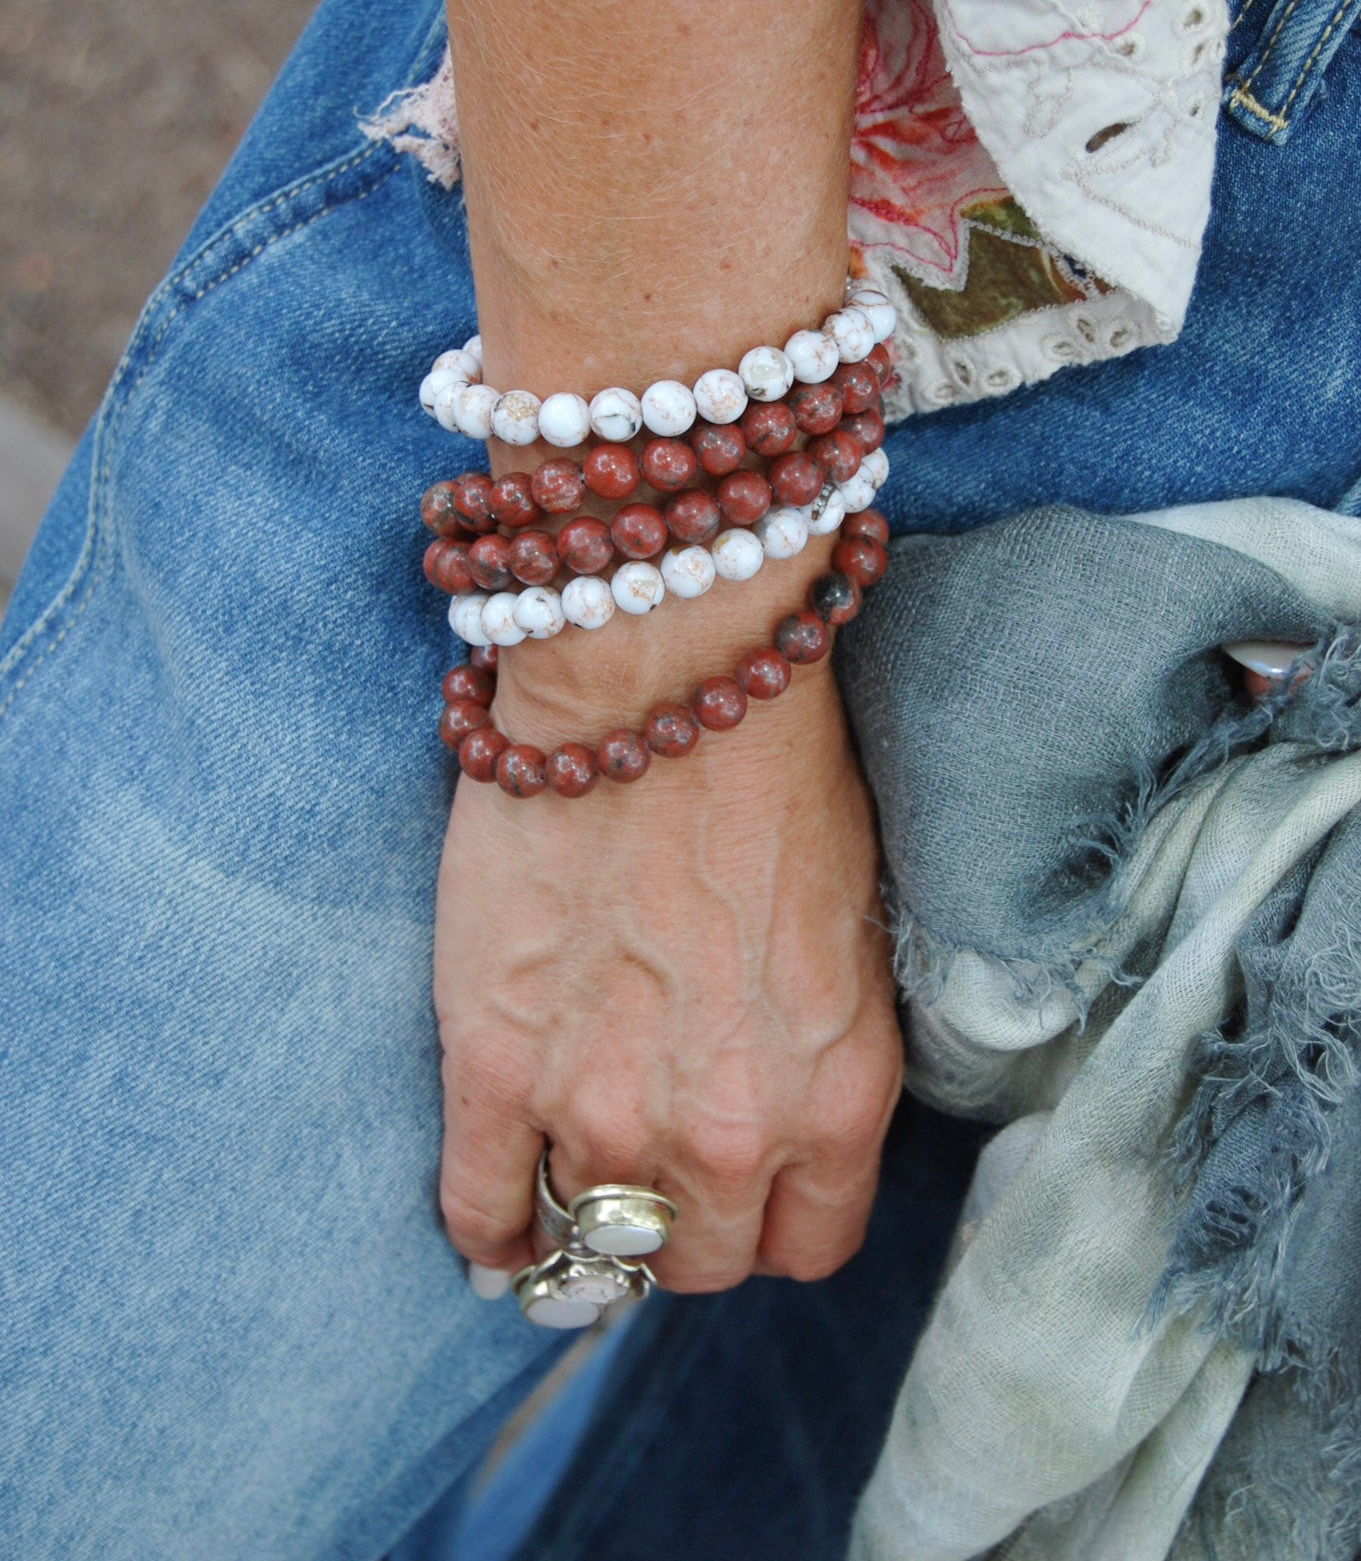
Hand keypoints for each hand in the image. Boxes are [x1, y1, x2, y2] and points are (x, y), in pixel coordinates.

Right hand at [433, 635, 901, 1294]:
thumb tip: (774, 1096)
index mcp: (837, 1096)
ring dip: (587, 1217)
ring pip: (599, 1240)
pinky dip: (488, 1226)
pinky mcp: (498, 1070)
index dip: (771, 1218)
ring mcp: (607, 1111)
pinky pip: (482, 1207)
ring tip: (568, 1183)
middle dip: (684, 1221)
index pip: (813, 1243)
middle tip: (654, 1168)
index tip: (742, 1193)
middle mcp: (731, 1133)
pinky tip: (496, 1214)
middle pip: (704, 1258)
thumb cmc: (769, 775)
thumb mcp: (851, 935)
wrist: (660, 688)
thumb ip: (820, 1049)